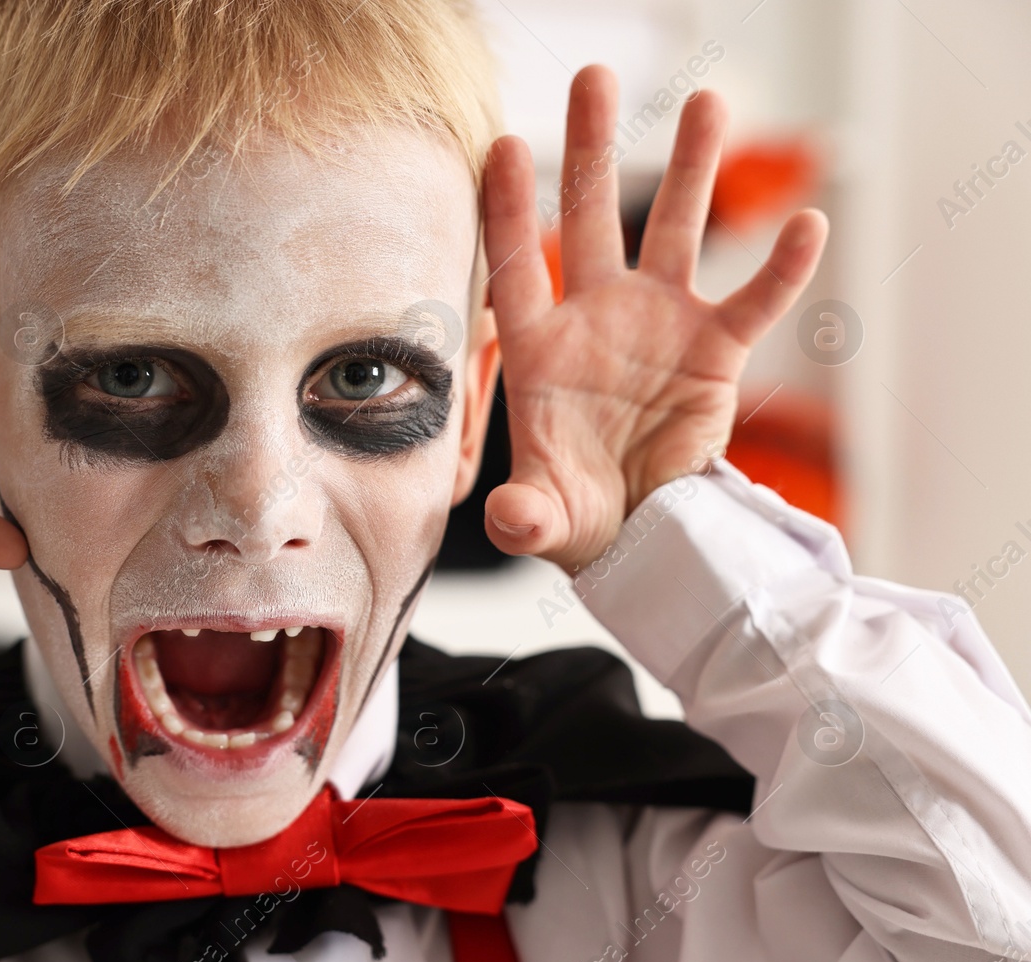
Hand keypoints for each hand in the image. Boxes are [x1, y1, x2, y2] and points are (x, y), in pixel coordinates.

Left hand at [480, 66, 826, 570]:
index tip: (499, 144)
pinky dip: (781, 269)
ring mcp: (660, 326)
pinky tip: (808, 222)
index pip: (515, 265)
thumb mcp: (546, 518)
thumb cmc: (581, 516)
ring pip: (676, 232)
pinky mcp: (716, 351)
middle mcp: (597, 320)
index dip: (507, 209)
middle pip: (590, 220)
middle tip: (596, 76)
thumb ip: (526, 515)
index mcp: (541, 349)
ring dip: (691, 170)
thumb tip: (510, 522)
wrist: (644, 538)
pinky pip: (754, 301)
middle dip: (591, 148)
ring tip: (708, 101)